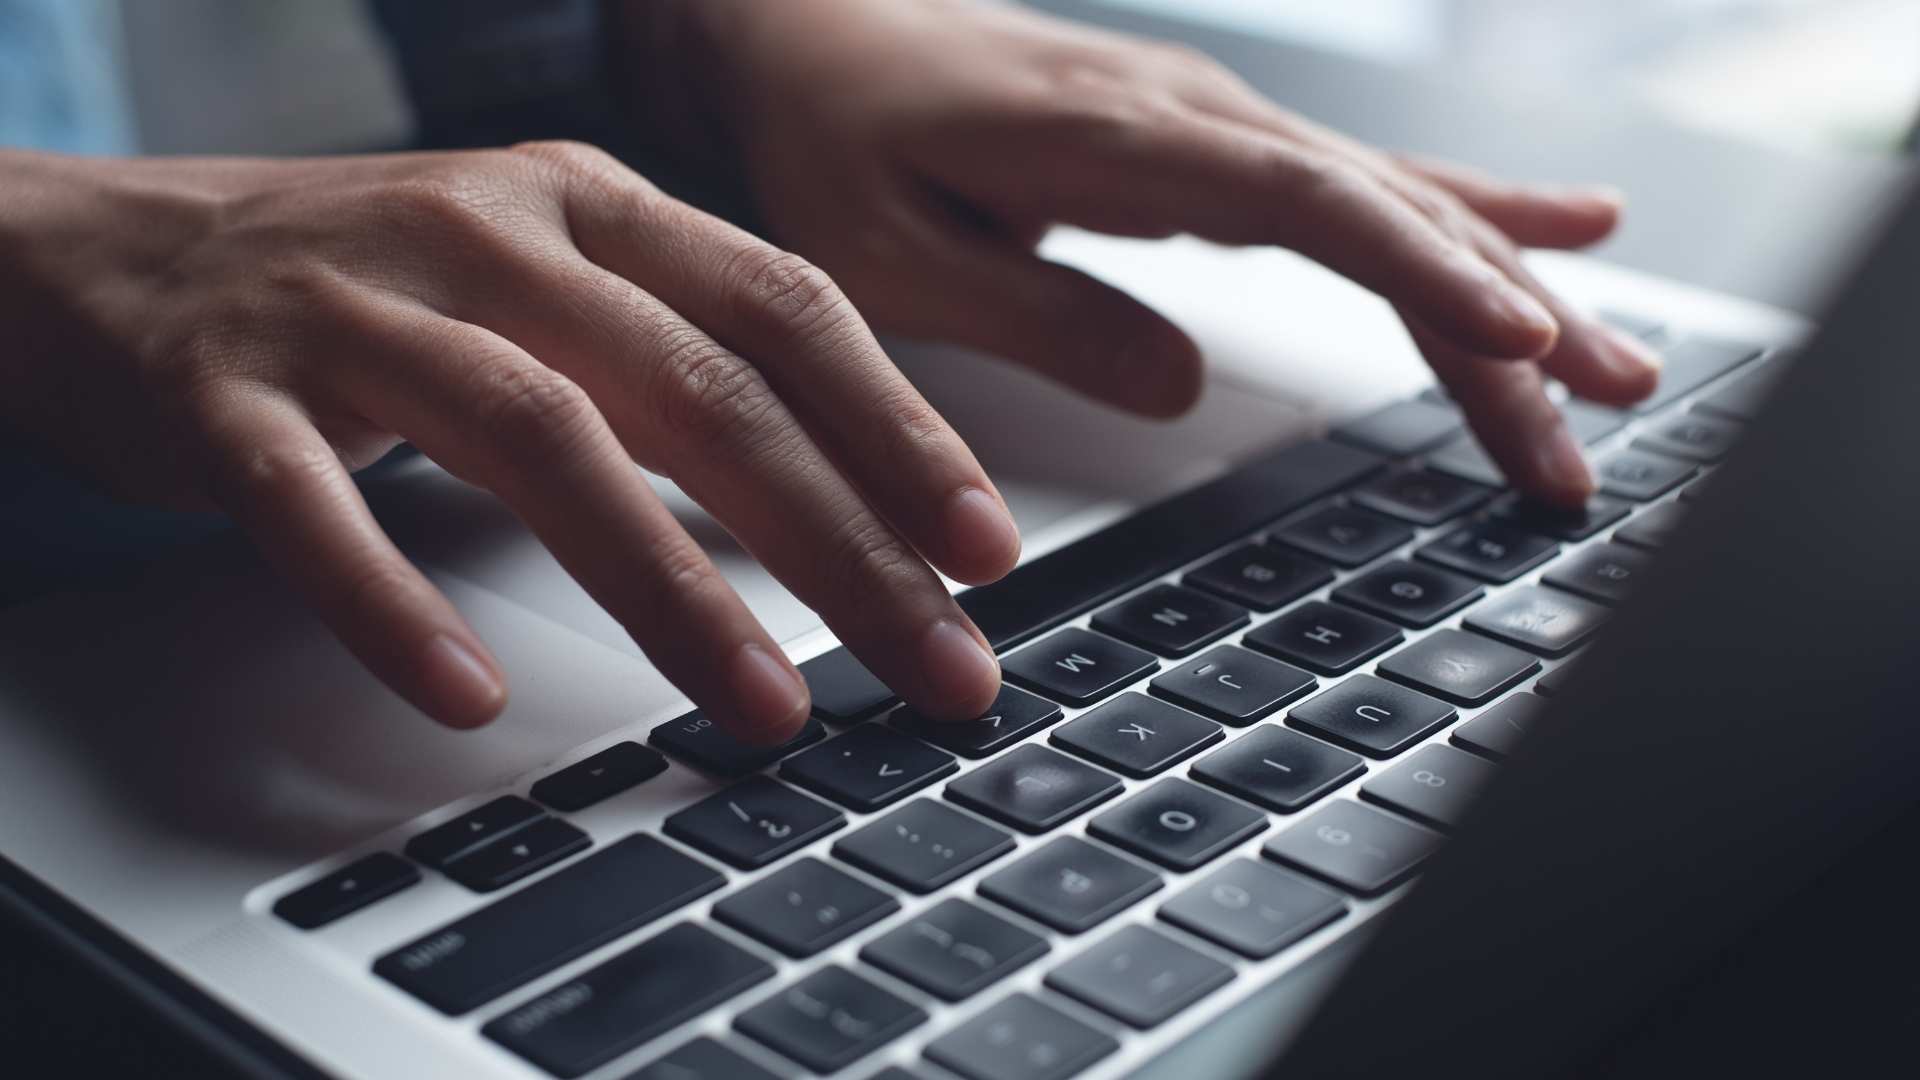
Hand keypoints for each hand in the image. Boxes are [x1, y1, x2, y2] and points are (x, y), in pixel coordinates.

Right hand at [0, 145, 1016, 736]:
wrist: (113, 250)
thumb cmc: (372, 282)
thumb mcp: (546, 278)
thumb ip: (680, 360)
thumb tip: (850, 499)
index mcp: (591, 202)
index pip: (785, 308)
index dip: (897, 429)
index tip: (984, 547)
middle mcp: (490, 232)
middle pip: (700, 386)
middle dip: (839, 540)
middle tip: (938, 661)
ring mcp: (355, 304)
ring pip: (541, 438)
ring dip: (668, 585)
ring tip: (765, 705)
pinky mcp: (226, 392)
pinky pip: (314, 507)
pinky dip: (394, 601)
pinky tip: (465, 690)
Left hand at [641, 0, 1661, 503]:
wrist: (799, 39)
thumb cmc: (826, 143)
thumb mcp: (887, 253)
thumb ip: (1034, 311)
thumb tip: (1181, 378)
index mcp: (1118, 141)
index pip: (1306, 207)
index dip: (1420, 270)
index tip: (1516, 340)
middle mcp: (1192, 117)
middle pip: (1385, 215)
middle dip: (1504, 316)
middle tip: (1599, 423)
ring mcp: (1212, 125)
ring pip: (1392, 205)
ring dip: (1509, 284)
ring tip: (1617, 366)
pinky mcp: (1209, 145)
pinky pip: (1358, 188)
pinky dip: (1462, 217)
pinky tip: (1551, 234)